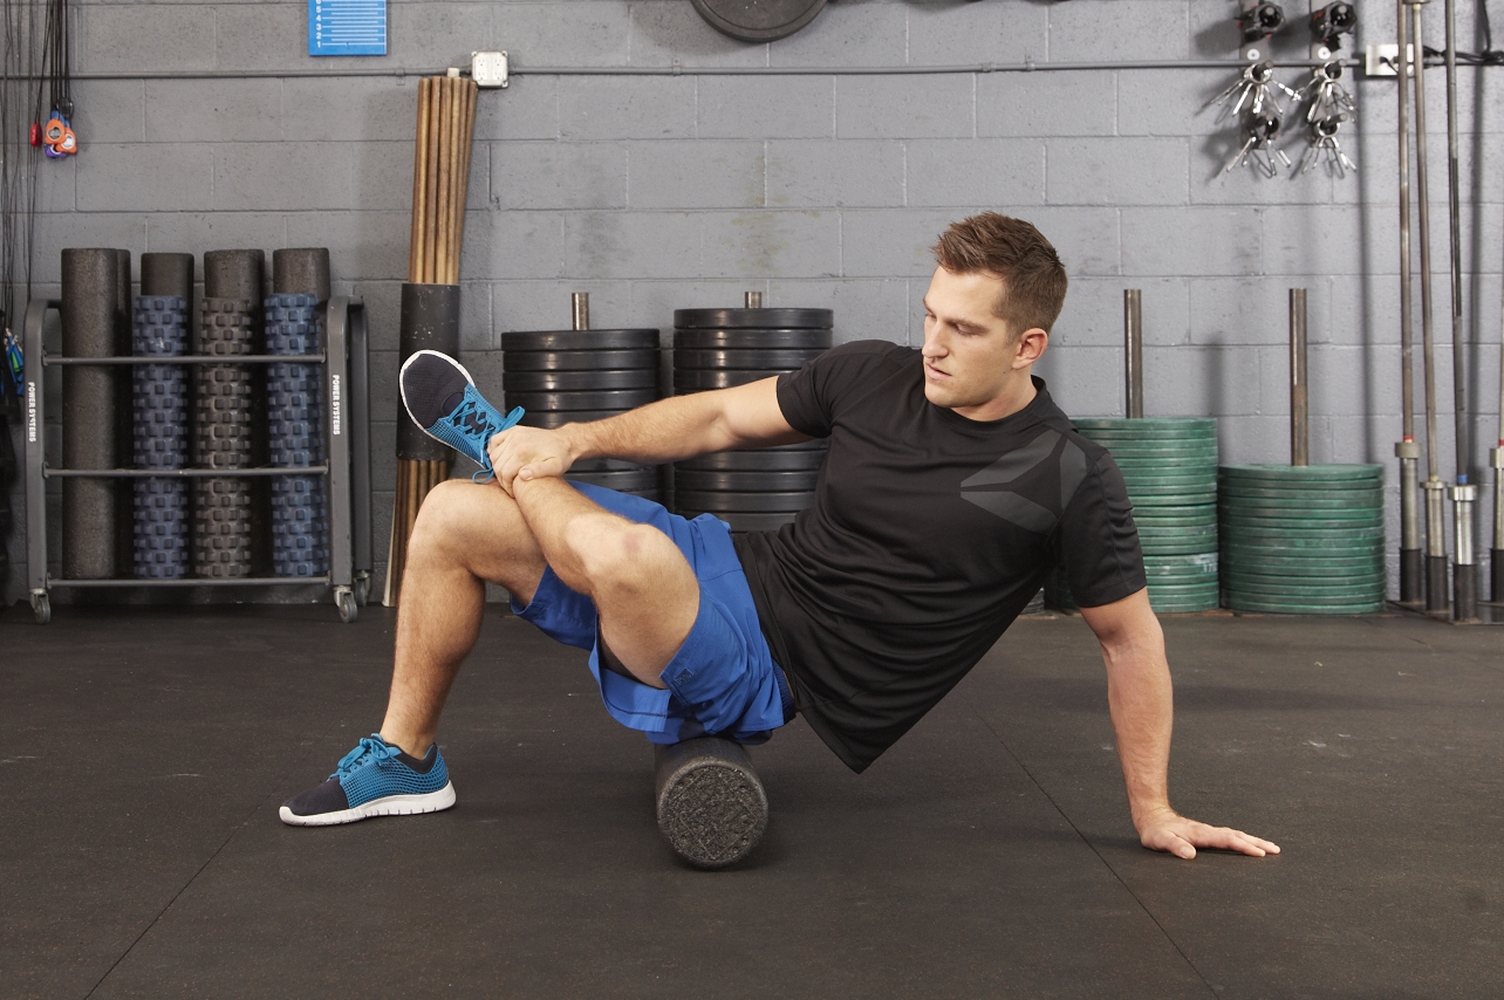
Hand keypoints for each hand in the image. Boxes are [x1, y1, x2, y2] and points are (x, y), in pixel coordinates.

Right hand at [487, 424, 574, 494]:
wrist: (565, 441)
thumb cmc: (561, 455)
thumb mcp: (555, 467)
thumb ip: (539, 471)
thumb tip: (522, 475)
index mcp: (523, 451)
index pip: (504, 473)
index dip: (507, 486)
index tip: (513, 491)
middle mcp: (516, 441)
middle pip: (497, 466)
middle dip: (502, 479)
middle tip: (510, 485)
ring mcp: (513, 434)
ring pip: (493, 455)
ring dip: (497, 467)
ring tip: (508, 474)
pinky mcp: (513, 431)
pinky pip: (494, 441)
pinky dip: (493, 450)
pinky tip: (501, 458)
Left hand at [1136, 807, 1279, 859]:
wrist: (1152, 817)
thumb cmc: (1156, 832)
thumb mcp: (1160, 840)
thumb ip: (1174, 846)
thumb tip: (1190, 854)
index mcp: (1201, 834)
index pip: (1227, 840)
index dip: (1243, 847)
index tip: (1259, 853)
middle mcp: (1208, 831)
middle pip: (1237, 836)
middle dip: (1257, 842)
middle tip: (1276, 850)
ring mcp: (1209, 831)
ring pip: (1236, 835)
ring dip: (1253, 840)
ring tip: (1271, 848)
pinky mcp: (1207, 834)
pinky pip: (1230, 837)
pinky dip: (1243, 840)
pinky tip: (1250, 844)